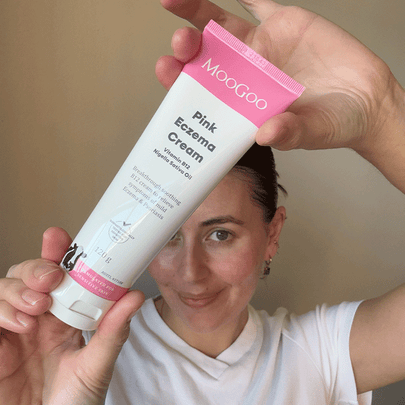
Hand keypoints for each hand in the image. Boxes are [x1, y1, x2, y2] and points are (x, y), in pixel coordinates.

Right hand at [0, 227, 144, 404]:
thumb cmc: (75, 403)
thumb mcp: (96, 366)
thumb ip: (112, 332)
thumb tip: (135, 296)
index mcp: (66, 316)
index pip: (60, 274)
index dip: (56, 253)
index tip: (58, 237)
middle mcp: (39, 317)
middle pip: (28, 274)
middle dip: (36, 267)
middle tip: (51, 277)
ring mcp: (14, 329)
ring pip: (5, 288)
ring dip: (19, 289)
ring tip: (38, 307)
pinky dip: (2, 311)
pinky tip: (20, 324)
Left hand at [156, 0, 403, 157]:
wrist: (364, 102)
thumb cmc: (332, 124)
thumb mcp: (311, 133)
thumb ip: (290, 134)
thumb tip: (266, 134)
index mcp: (241, 104)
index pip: (203, 94)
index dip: (181, 82)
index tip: (166, 70)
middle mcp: (244, 75)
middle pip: (205, 58)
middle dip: (186, 48)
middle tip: (179, 43)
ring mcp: (260, 48)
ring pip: (221, 26)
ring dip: (198, 14)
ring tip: (176, 0)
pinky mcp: (283, 24)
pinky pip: (258, 1)